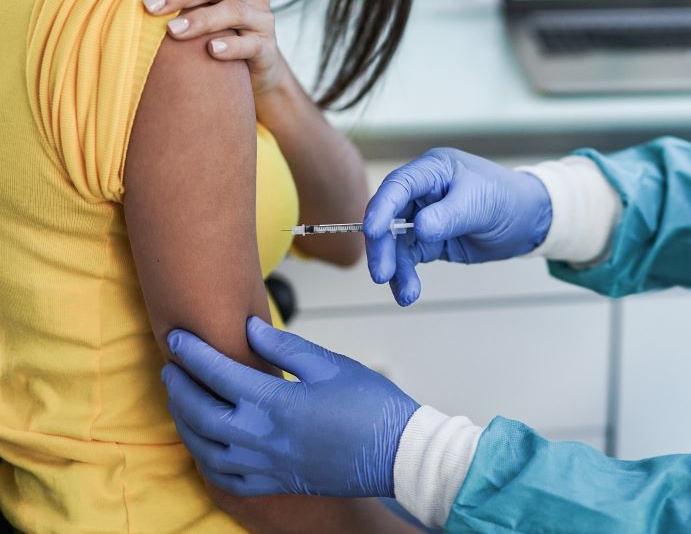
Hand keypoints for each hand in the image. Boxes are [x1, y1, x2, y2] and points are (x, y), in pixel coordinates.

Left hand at [143, 0, 284, 95]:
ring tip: (173, 30)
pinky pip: (251, 45)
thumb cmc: (219, 27)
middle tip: (150, 7)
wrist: (252, 64)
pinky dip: (232, 46)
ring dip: (201, 19)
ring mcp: (264, 19)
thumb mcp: (203, 2)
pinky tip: (212, 50)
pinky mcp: (268, 48)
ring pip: (234, 11)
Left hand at [161, 317, 418, 497]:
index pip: (217, 372)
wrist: (398, 453)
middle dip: (179, 387)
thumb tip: (249, 329)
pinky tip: (205, 447)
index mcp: (274, 402)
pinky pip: (225, 478)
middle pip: (200, 411)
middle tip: (171, 368)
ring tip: (181, 403)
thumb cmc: (371, 405)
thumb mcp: (330, 365)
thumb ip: (284, 347)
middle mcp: (260, 437)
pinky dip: (206, 461)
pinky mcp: (275, 483)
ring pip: (205, 447)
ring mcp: (265, 465)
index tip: (177, 337)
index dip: (192, 352)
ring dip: (186, 423)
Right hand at [364, 148, 552, 306]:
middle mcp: (422, 192)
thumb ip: (449, 215)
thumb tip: (420, 229)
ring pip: (396, 243)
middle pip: (388, 217)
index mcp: (433, 170)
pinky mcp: (429, 241)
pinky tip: (408, 292)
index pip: (399, 186)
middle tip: (382, 273)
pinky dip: (406, 276)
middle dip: (383, 246)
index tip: (372, 231)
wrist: (529, 220)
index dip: (381, 208)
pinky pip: (409, 258)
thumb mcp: (481, 203)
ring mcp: (423, 217)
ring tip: (405, 293)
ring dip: (396, 268)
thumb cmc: (508, 198)